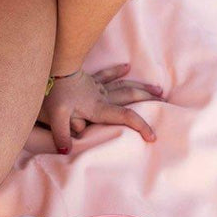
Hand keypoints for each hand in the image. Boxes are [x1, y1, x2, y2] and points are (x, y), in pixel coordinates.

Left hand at [38, 63, 162, 154]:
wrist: (51, 69)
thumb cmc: (53, 93)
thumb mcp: (56, 116)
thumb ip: (62, 134)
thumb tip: (66, 150)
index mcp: (98, 108)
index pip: (125, 116)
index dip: (140, 126)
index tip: (152, 136)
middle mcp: (102, 96)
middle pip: (131, 97)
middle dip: (149, 101)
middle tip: (165, 105)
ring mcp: (97, 86)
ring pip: (125, 85)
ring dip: (142, 87)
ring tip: (157, 89)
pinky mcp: (90, 79)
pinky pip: (107, 74)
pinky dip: (118, 71)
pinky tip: (127, 67)